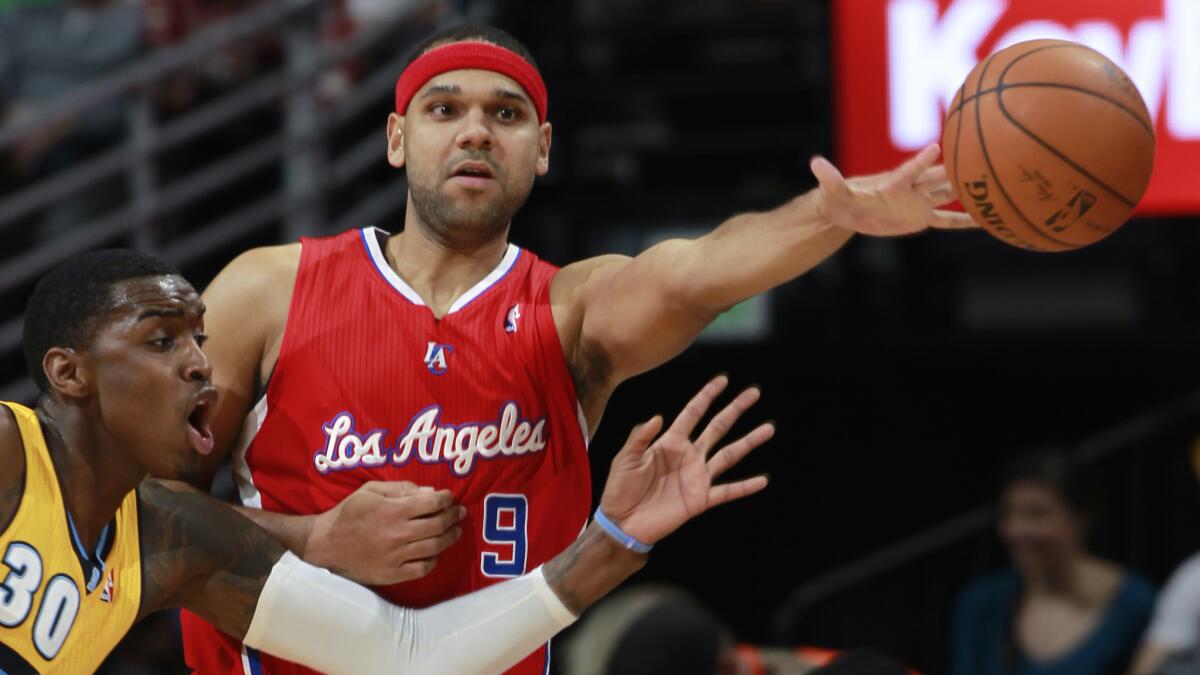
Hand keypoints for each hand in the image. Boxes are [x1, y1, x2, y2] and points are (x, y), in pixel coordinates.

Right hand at [306, 481, 464, 585]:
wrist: (324, 545)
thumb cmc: (348, 514)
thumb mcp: (370, 491)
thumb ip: (400, 488)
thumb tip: (429, 492)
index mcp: (392, 511)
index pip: (431, 502)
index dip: (446, 498)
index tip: (450, 497)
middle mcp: (398, 534)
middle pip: (438, 525)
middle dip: (453, 516)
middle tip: (459, 512)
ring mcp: (396, 556)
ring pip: (435, 547)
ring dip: (450, 537)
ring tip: (455, 531)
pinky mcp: (392, 574)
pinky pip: (422, 569)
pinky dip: (433, 560)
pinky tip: (434, 553)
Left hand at [598, 375, 773, 545]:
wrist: (623, 522)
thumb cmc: (621, 488)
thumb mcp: (625, 458)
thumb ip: (640, 437)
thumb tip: (658, 416)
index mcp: (671, 442)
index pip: (693, 413)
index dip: (707, 396)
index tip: (723, 380)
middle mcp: (689, 456)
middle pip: (717, 427)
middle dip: (735, 409)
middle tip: (754, 393)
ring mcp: (698, 477)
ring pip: (729, 455)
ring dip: (749, 441)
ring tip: (768, 428)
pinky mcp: (701, 499)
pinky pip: (727, 491)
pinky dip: (745, 486)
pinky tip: (762, 480)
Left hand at [811, 143, 975, 235]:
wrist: (848, 209)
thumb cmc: (840, 198)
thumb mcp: (833, 191)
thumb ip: (829, 178)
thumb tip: (814, 163)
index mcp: (893, 182)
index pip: (910, 170)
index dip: (921, 160)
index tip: (937, 148)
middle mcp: (911, 188)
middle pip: (939, 178)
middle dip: (960, 169)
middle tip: (986, 156)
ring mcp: (919, 201)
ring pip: (949, 194)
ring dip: (970, 190)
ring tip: (999, 184)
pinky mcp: (920, 216)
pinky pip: (945, 219)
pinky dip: (963, 221)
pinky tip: (985, 221)